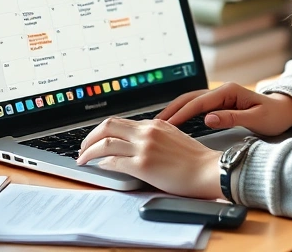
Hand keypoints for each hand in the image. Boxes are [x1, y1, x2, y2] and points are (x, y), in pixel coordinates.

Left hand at [76, 117, 222, 198]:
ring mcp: (144, 147)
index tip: (96, 140)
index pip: (120, 122)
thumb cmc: (196, 160)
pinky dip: (102, 163)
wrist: (209, 170)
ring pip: (105, 142)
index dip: (103, 131)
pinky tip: (99, 167)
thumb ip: (154, 136)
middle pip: (107, 126)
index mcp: (154, 124)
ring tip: (82, 159)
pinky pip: (113, 161)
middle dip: (89, 137)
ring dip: (89, 151)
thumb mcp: (174, 137)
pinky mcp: (143, 165)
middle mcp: (147, 131)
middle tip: (82, 148)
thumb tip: (134, 144)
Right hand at [156, 83, 291, 136]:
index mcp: (229, 91)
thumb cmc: (274, 116)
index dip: (182, 113)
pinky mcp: (220, 103)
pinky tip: (175, 121)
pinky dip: (184, 112)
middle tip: (155, 123)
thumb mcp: (256, 119)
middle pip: (190, 98)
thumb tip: (207, 119)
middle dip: (172, 109)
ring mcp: (220, 96)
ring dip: (176, 109)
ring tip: (160, 122)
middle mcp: (222, 91)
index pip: (199, 102)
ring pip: (191, 101)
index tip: (168, 125)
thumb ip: (232, 118)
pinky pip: (197, 106)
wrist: (285, 111)